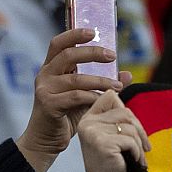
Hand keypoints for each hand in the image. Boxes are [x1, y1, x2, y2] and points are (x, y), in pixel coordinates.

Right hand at [17, 28, 123, 171]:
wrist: (46, 140)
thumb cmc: (66, 116)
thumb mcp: (86, 97)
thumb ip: (102, 84)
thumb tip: (127, 74)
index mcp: (51, 68)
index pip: (59, 43)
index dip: (74, 34)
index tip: (94, 31)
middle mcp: (45, 75)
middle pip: (68, 55)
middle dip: (92, 53)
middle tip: (112, 56)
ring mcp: (45, 89)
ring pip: (76, 79)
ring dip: (100, 81)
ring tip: (117, 86)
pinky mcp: (48, 104)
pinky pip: (75, 96)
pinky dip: (92, 97)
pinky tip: (104, 100)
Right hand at [78, 91, 150, 171]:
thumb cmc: (113, 162)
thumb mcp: (113, 135)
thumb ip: (118, 117)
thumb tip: (130, 83)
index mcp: (88, 117)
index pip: (110, 96)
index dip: (125, 107)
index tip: (134, 126)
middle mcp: (87, 122)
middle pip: (124, 111)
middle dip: (139, 130)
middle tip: (145, 146)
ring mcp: (93, 132)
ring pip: (129, 126)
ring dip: (139, 143)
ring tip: (138, 156)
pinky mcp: (102, 142)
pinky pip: (130, 140)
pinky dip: (137, 152)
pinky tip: (135, 161)